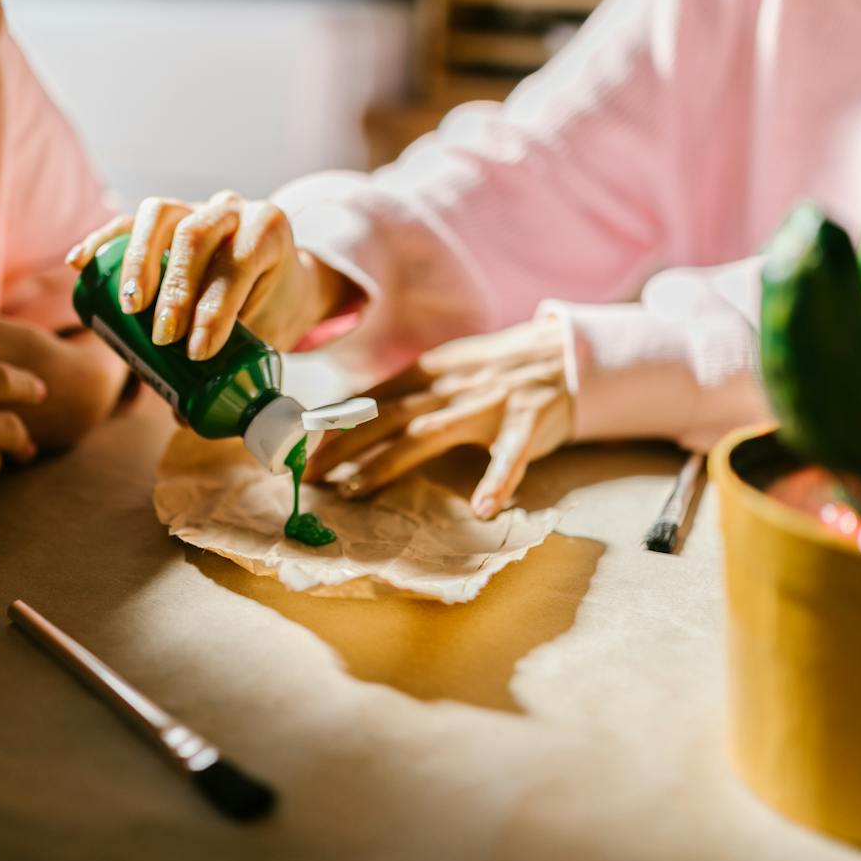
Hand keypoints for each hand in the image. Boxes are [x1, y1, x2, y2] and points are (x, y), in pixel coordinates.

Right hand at [65, 190, 353, 359]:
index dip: (216, 306)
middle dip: (176, 290)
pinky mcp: (163, 215)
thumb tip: (182, 416)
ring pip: (161, 215)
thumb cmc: (271, 306)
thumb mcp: (268, 332)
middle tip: (162, 337)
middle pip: (197, 234)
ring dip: (139, 261)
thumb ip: (234, 368)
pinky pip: (128, 220)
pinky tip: (79, 263)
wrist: (277, 275)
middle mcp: (231, 210)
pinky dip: (101, 240)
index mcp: (269, 231)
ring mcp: (194, 206)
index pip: (242, 260)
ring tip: (129, 306)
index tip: (197, 351)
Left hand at [304, 317, 573, 519]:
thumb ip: (405, 393)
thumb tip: (351, 415)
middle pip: (385, 416)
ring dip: (388, 462)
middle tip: (308, 474)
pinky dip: (497, 479)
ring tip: (355, 489)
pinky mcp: (524, 420)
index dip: (333, 423)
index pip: (370, 398)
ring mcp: (486, 402)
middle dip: (342, 445)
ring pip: (428, 434)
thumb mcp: (444, 371)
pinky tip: (484, 506)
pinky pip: (509, 454)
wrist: (564, 354)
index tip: (297, 448)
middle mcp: (449, 386)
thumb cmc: (493, 373)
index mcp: (427, 372)